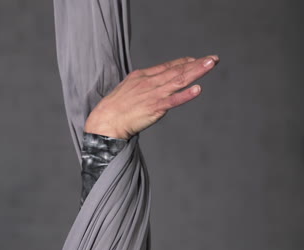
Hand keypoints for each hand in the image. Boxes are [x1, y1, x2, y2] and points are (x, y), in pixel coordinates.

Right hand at [84, 55, 219, 139]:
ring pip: (179, 81)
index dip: (183, 62)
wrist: (106, 120)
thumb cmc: (115, 107)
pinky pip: (173, 101)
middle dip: (196, 64)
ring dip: (196, 72)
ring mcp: (153, 95)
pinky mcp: (155, 108)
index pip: (167, 66)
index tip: (196, 59)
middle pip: (177, 71)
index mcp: (142, 76)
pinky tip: (198, 89)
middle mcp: (150, 82)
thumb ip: (143, 85)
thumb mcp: (128, 88)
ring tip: (210, 64)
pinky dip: (186, 95)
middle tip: (213, 59)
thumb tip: (154, 85)